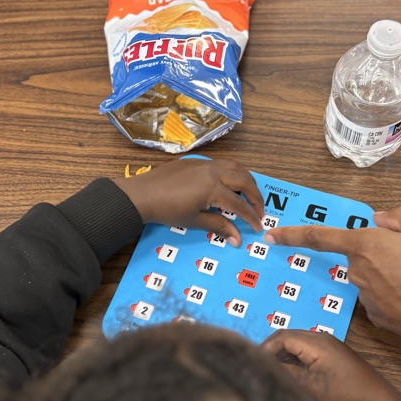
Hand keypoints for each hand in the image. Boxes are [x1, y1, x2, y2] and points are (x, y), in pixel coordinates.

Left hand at [113, 158, 264, 246]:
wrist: (142, 195)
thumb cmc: (166, 211)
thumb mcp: (194, 221)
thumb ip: (219, 226)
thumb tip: (237, 239)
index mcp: (213, 188)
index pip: (240, 204)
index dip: (251, 217)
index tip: (257, 227)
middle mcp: (213, 171)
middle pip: (244, 181)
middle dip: (256, 197)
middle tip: (259, 211)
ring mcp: (205, 163)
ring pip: (235, 167)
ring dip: (247, 181)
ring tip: (250, 195)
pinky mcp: (197, 161)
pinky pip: (222, 164)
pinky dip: (233, 173)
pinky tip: (230, 185)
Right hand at [262, 329, 400, 400]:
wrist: (376, 399)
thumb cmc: (345, 393)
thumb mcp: (312, 386)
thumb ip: (288, 373)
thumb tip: (267, 366)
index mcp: (316, 342)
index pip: (282, 337)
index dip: (265, 348)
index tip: (254, 363)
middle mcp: (322, 337)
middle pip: (288, 336)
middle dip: (271, 349)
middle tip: (259, 366)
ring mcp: (329, 344)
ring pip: (297, 342)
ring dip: (283, 353)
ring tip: (271, 370)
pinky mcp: (332, 353)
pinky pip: (307, 348)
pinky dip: (294, 357)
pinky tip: (290, 371)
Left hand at [264, 208, 400, 366]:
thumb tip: (379, 220)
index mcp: (369, 246)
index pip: (321, 237)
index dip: (294, 234)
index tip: (272, 235)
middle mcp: (360, 274)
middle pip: (360, 255)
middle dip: (381, 252)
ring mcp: (367, 300)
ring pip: (371, 276)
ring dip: (391, 273)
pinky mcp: (378, 320)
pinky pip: (381, 297)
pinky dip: (397, 294)